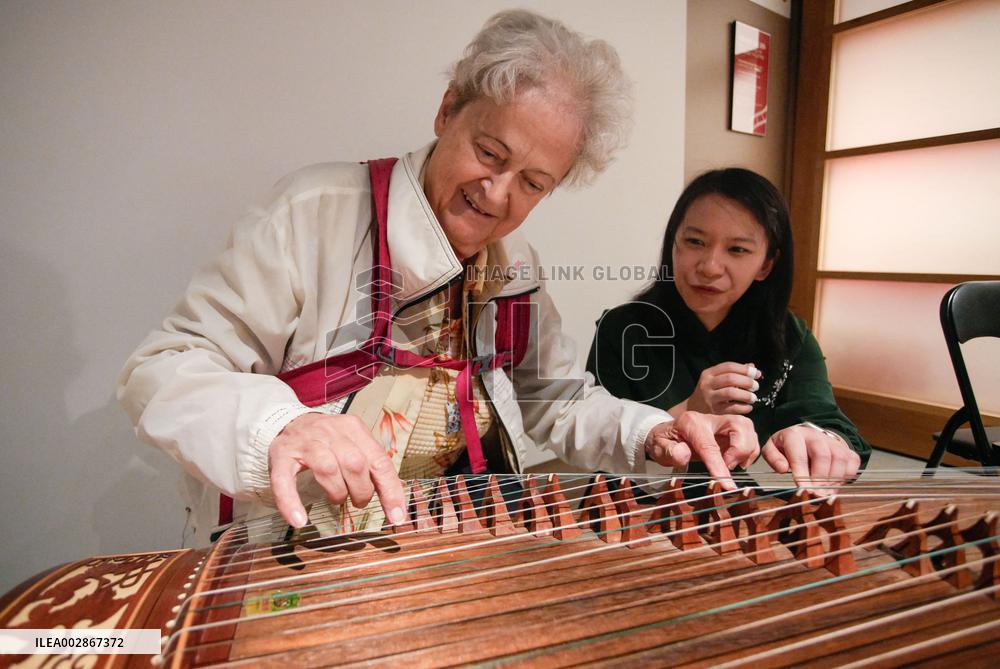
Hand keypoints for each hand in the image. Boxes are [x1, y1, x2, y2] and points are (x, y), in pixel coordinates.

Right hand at [269, 413, 406, 528]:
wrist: (287, 421)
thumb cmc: (326, 440)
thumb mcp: (353, 443)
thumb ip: (372, 466)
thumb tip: (395, 499)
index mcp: (354, 428)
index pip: (380, 461)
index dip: (391, 491)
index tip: (397, 516)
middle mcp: (331, 431)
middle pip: (355, 464)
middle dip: (362, 492)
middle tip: (359, 501)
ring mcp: (305, 442)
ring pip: (328, 469)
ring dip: (337, 493)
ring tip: (337, 500)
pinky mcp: (281, 456)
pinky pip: (285, 482)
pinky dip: (291, 503)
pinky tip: (299, 519)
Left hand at [644, 411, 758, 489]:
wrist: (665, 433)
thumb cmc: (663, 441)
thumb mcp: (658, 448)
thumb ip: (669, 452)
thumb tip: (683, 454)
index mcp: (691, 423)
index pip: (710, 444)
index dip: (719, 465)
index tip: (726, 483)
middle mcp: (709, 419)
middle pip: (739, 425)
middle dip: (740, 449)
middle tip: (728, 467)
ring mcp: (721, 423)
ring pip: (747, 428)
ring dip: (747, 450)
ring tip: (732, 465)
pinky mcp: (729, 430)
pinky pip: (749, 435)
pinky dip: (749, 450)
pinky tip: (738, 461)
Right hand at [685, 362, 761, 414]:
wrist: (693, 410)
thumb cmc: (709, 393)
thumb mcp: (716, 380)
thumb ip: (734, 372)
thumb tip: (752, 367)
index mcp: (708, 374)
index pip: (728, 366)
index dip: (744, 369)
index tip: (756, 373)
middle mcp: (707, 384)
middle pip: (730, 378)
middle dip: (747, 381)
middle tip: (756, 386)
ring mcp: (709, 398)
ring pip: (731, 393)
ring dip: (746, 395)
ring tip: (753, 398)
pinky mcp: (714, 411)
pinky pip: (732, 408)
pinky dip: (744, 407)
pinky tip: (748, 407)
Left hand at [761, 424, 860, 488]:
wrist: (807, 438)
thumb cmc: (788, 447)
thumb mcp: (772, 449)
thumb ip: (773, 458)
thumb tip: (782, 469)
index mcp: (795, 435)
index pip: (799, 454)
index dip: (801, 473)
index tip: (802, 489)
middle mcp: (816, 436)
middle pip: (822, 456)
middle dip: (819, 478)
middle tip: (816, 494)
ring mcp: (833, 442)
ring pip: (839, 459)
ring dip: (833, 479)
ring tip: (824, 492)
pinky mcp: (846, 449)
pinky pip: (852, 463)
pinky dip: (846, 477)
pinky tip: (835, 485)